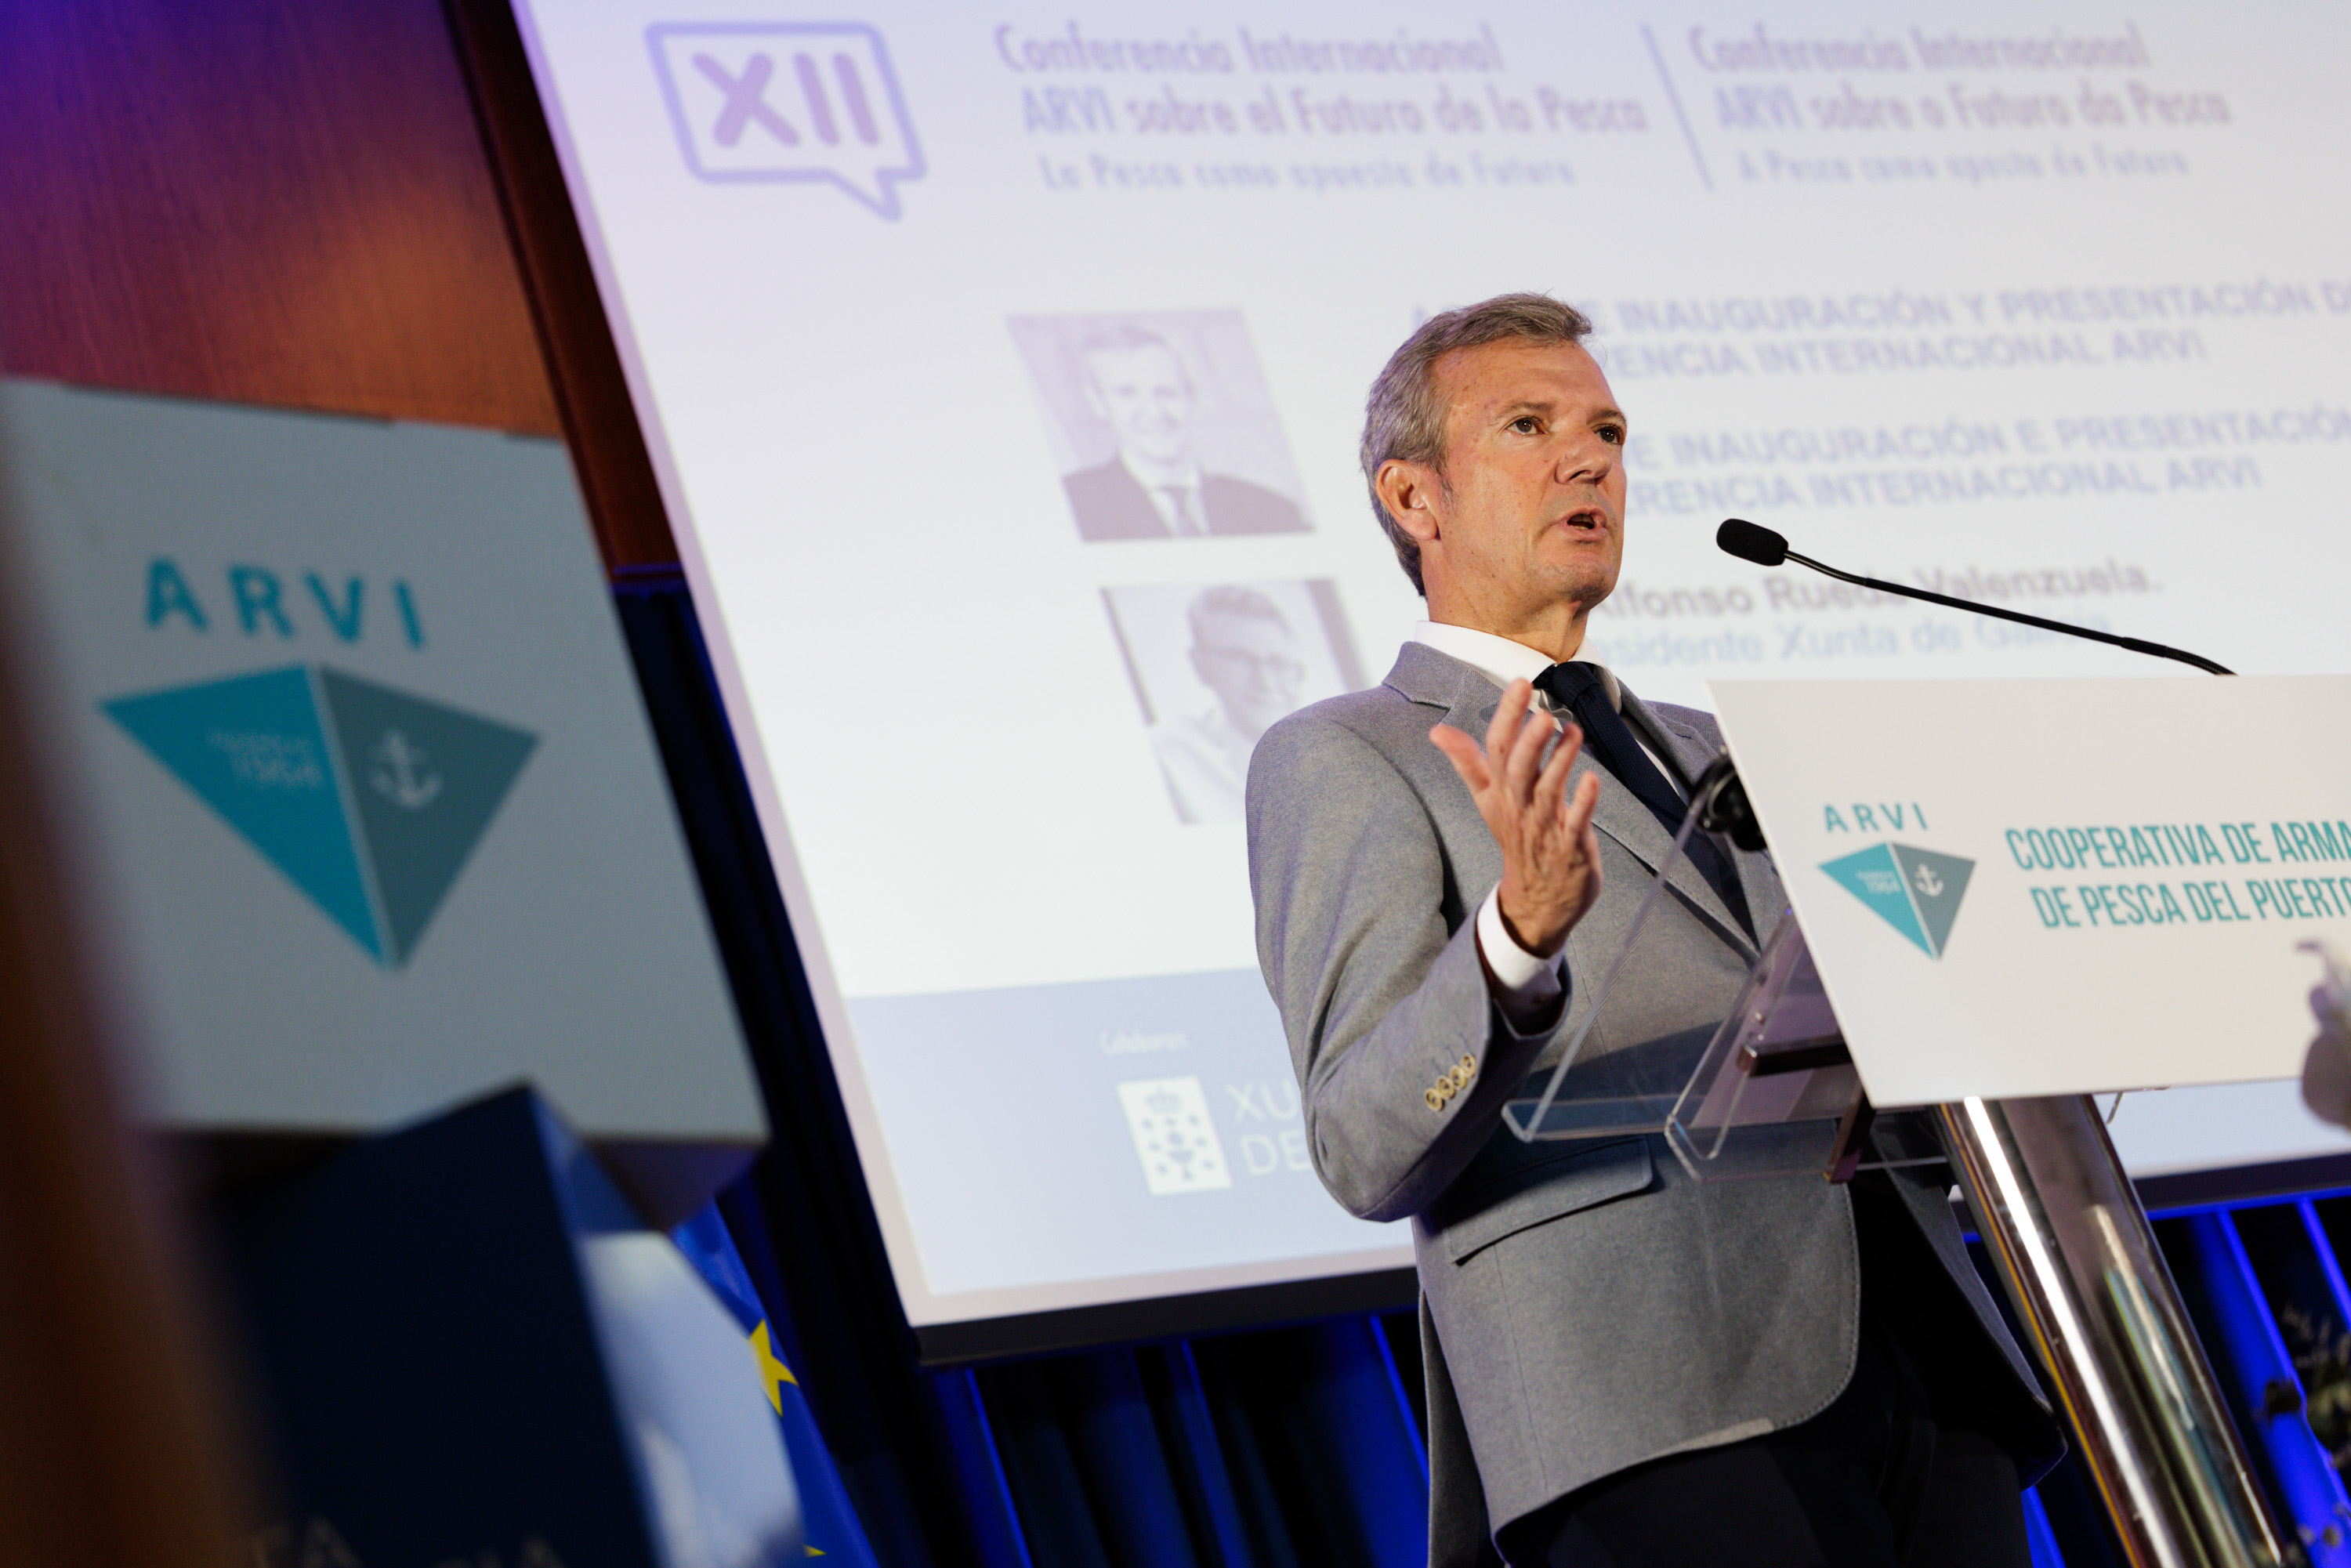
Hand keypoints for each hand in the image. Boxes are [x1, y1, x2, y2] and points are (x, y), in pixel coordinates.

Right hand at [1430, 679, 1603, 957]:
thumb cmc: (1518, 837)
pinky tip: (1592, 779)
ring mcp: (1543, 828)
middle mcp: (1518, 807)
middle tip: (1543, 714)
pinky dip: (1583, 802)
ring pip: (1548, 792)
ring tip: (1572, 731)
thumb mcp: (1487, 800)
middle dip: (1529, 742)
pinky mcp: (1570, 847)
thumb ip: (1467, 761)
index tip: (1520, 683)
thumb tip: (1437, 731)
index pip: (1497, 749)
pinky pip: (1575, 823)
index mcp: (1498, 792)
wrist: (1537, 898)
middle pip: (1519, 771)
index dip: (1507, 716)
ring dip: (1560, 762)